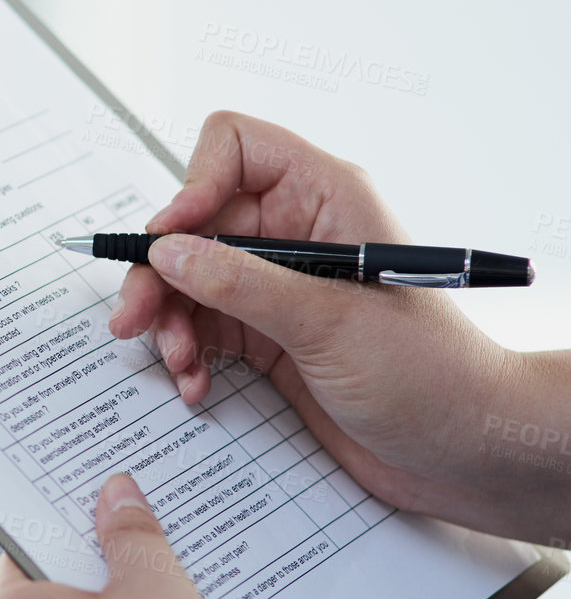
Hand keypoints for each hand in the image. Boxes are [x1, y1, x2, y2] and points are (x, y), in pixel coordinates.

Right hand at [109, 111, 562, 543]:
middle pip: (194, 222)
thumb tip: (170, 252)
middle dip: (160, 272)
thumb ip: (242, 283)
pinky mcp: (267, 334)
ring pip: (187, 278)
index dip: (193, 184)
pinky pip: (201, 326)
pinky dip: (187, 353)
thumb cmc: (433, 375)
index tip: (170, 239)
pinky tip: (198, 382)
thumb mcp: (330, 323)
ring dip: (170, 320)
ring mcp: (278, 285)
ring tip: (178, 361)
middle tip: (134, 317)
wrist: (465, 451)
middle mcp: (296, 233)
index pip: (235, 148)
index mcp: (324, 199)